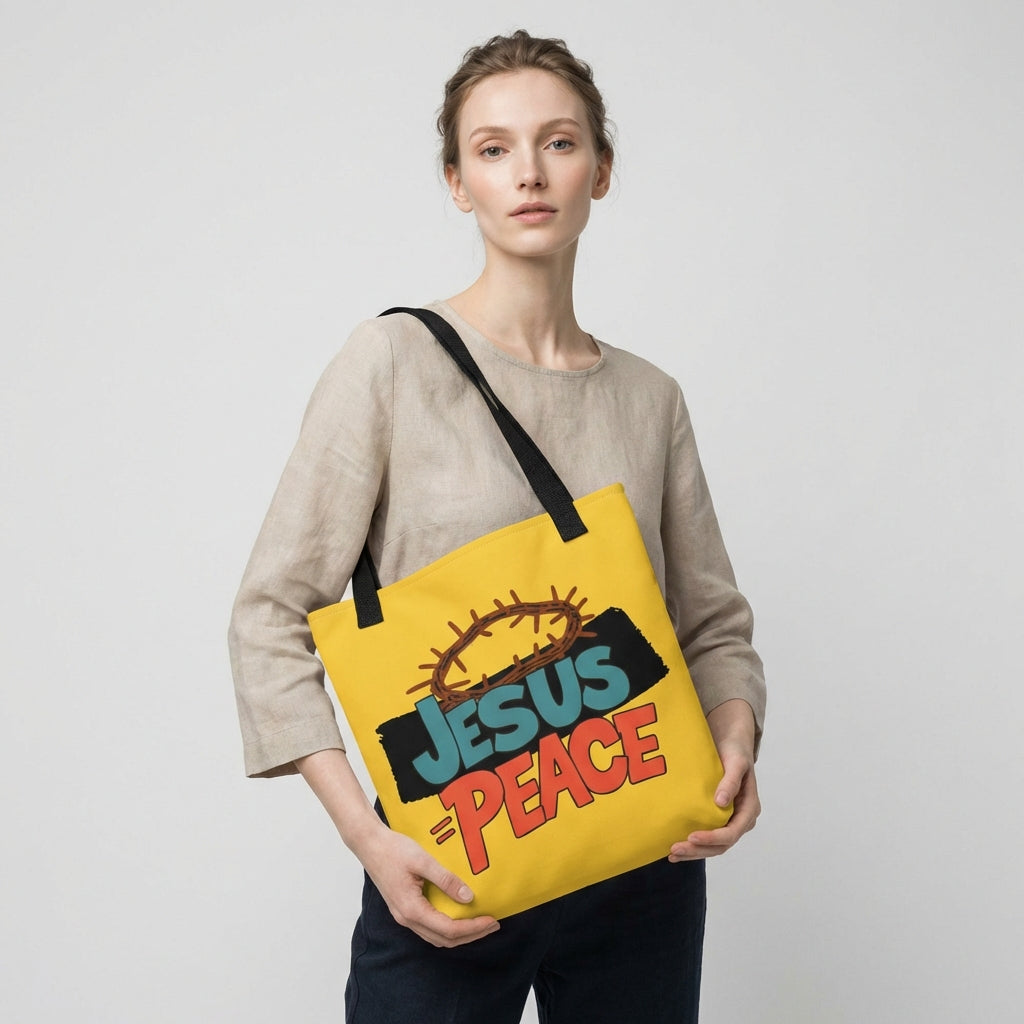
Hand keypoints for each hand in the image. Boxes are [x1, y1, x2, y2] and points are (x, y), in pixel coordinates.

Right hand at [355, 821, 499, 947]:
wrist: (369, 844)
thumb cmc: (394, 849)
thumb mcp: (423, 861)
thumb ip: (446, 880)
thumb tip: (469, 898)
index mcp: (412, 909)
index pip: (449, 929)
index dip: (472, 928)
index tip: (492, 921)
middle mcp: (407, 919)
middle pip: (444, 939)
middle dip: (471, 935)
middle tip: (493, 925)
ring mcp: (404, 916)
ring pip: (436, 936)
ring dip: (459, 934)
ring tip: (480, 923)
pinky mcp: (404, 909)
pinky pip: (429, 927)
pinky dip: (447, 928)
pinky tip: (458, 915)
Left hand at [668, 699, 759, 860]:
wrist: (731, 744)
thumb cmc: (736, 752)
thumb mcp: (736, 763)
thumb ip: (731, 781)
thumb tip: (721, 802)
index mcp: (749, 809)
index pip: (732, 832)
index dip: (713, 838)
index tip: (692, 836)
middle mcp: (741, 819)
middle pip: (722, 844)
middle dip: (699, 849)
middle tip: (675, 849)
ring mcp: (729, 820)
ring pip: (714, 845)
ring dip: (694, 851)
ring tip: (672, 854)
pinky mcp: (717, 818)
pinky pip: (707, 837)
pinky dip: (692, 845)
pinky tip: (675, 848)